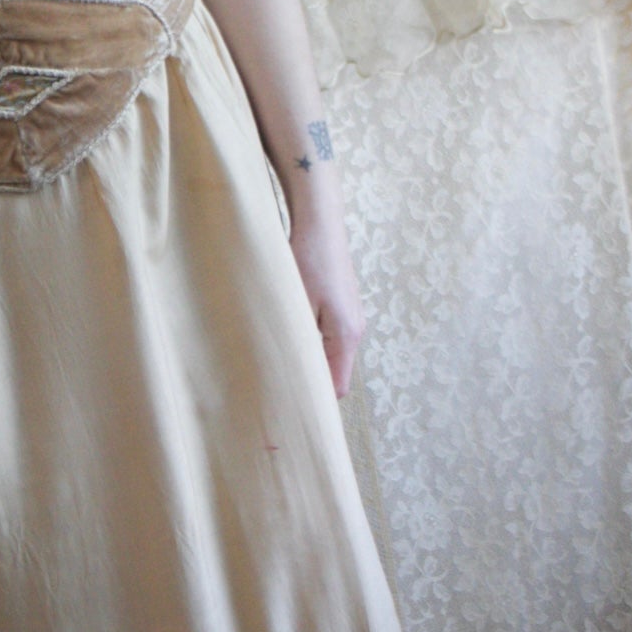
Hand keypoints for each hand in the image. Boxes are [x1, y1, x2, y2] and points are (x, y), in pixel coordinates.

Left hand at [287, 207, 365, 398]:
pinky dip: (310, 342)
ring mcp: (350, 317)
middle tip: (277, 390)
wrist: (319, 222)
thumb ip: (299, 342)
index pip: (337, 387)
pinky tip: (288, 335)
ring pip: (330, 354)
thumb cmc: (308, 260)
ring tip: (278, 364)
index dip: (316, 401)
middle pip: (335, 372)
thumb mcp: (298, 304)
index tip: (290, 408)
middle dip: (310, 382)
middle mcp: (354, 330)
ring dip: (308, 360)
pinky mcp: (341, 305)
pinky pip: (328, 336)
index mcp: (347, 336)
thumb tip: (293, 376)